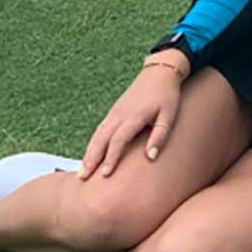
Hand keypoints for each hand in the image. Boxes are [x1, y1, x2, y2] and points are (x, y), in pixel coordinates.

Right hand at [80, 62, 186, 179]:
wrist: (159, 73)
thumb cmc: (167, 96)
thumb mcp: (169, 115)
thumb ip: (160, 135)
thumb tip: (150, 157)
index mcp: (134, 117)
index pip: (118, 141)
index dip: (111, 159)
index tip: (105, 175)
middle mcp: (119, 115)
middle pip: (101, 140)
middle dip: (91, 159)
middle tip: (83, 177)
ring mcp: (114, 113)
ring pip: (97, 135)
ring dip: (88, 153)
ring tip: (82, 171)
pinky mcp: (113, 112)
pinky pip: (99, 130)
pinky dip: (93, 144)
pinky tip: (90, 155)